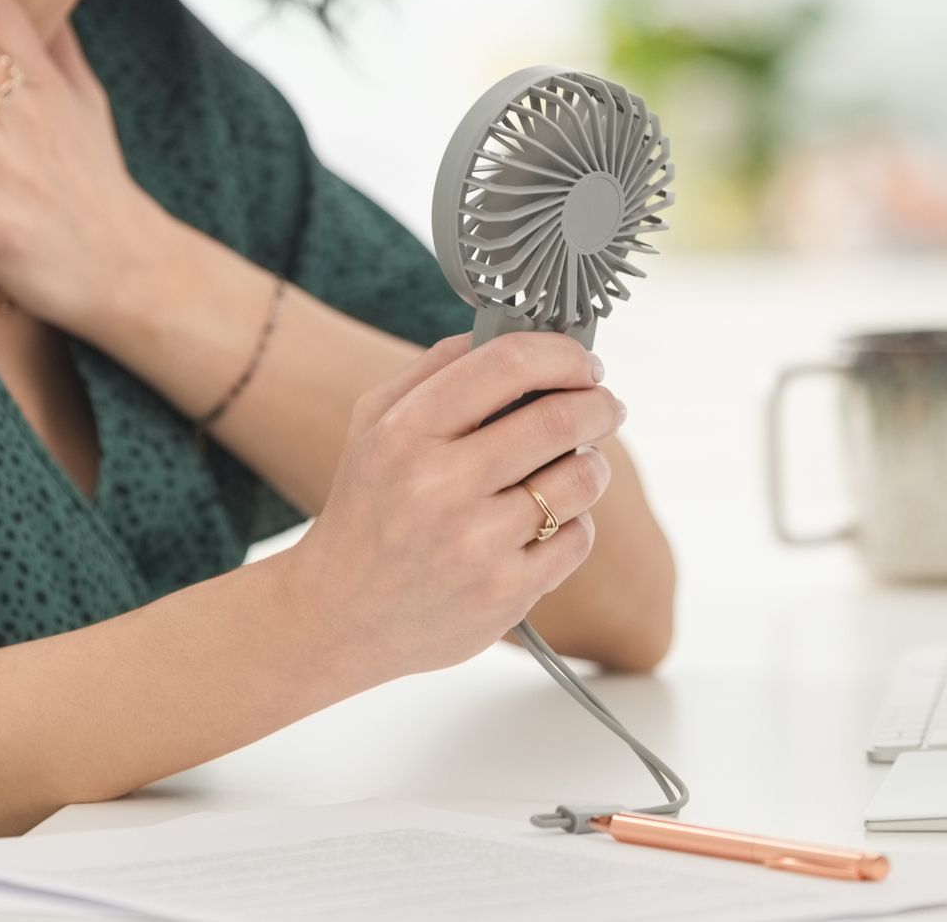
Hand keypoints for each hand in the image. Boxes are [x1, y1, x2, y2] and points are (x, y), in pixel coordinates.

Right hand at [281, 330, 626, 682]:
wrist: (340, 614)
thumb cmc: (369, 507)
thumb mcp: (374, 424)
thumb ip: (436, 368)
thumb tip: (509, 331)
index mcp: (406, 431)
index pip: (506, 364)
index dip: (561, 354)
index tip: (584, 363)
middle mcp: (439, 485)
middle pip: (558, 421)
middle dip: (599, 405)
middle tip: (606, 405)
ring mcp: (474, 544)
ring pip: (579, 480)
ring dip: (593, 464)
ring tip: (577, 465)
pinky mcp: (504, 593)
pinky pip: (577, 538)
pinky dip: (575, 522)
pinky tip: (548, 522)